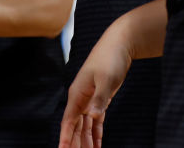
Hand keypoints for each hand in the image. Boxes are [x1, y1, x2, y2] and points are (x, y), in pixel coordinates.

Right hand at [58, 25, 133, 147]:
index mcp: (77, 94)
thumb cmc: (109, 59)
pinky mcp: (99, 101)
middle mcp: (80, 99)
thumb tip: (92, 116)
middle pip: (75, 127)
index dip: (65, 137)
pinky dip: (96, 134)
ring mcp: (89, 100)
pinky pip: (95, 122)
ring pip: (85, 126)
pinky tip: (97, 146)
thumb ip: (100, 99)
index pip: (68, 121)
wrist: (118, 45)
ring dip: (86, 142)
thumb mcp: (106, 79)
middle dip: (75, 143)